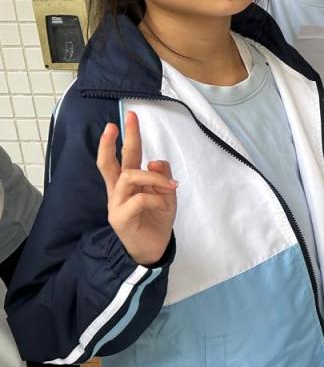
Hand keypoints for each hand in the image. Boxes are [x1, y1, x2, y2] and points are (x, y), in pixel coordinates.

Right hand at [97, 111, 177, 265]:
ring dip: (153, 178)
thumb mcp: (166, 195)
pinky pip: (139, 199)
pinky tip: (165, 205)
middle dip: (114, 141)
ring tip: (170, 186)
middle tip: (119, 122)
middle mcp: (117, 192)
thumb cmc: (157, 219)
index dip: (124, 138)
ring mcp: (116, 205)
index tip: (128, 117)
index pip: (123, 157)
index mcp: (127, 184)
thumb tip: (154, 161)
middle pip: (110, 163)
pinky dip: (157, 198)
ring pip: (129, 177)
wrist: (153, 249)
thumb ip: (162, 177)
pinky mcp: (120, 218)